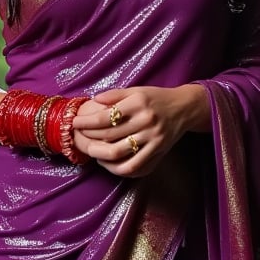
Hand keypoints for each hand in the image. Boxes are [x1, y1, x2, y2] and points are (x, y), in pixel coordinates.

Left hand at [72, 85, 209, 177]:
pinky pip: (134, 166)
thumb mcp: (137, 90)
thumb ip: (115, 95)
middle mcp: (146, 121)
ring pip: (119, 152)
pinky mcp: (158, 151)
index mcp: (138, 103)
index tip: (75, 123)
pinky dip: (117, 168)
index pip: (105, 116)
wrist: (184, 108)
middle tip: (78, 137)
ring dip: (99, 154)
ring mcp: (153, 138)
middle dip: (89, 137)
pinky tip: (107, 163)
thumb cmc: (156, 98)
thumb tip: (94, 100)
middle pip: (109, 135)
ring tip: (90, 150)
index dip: (86, 122)